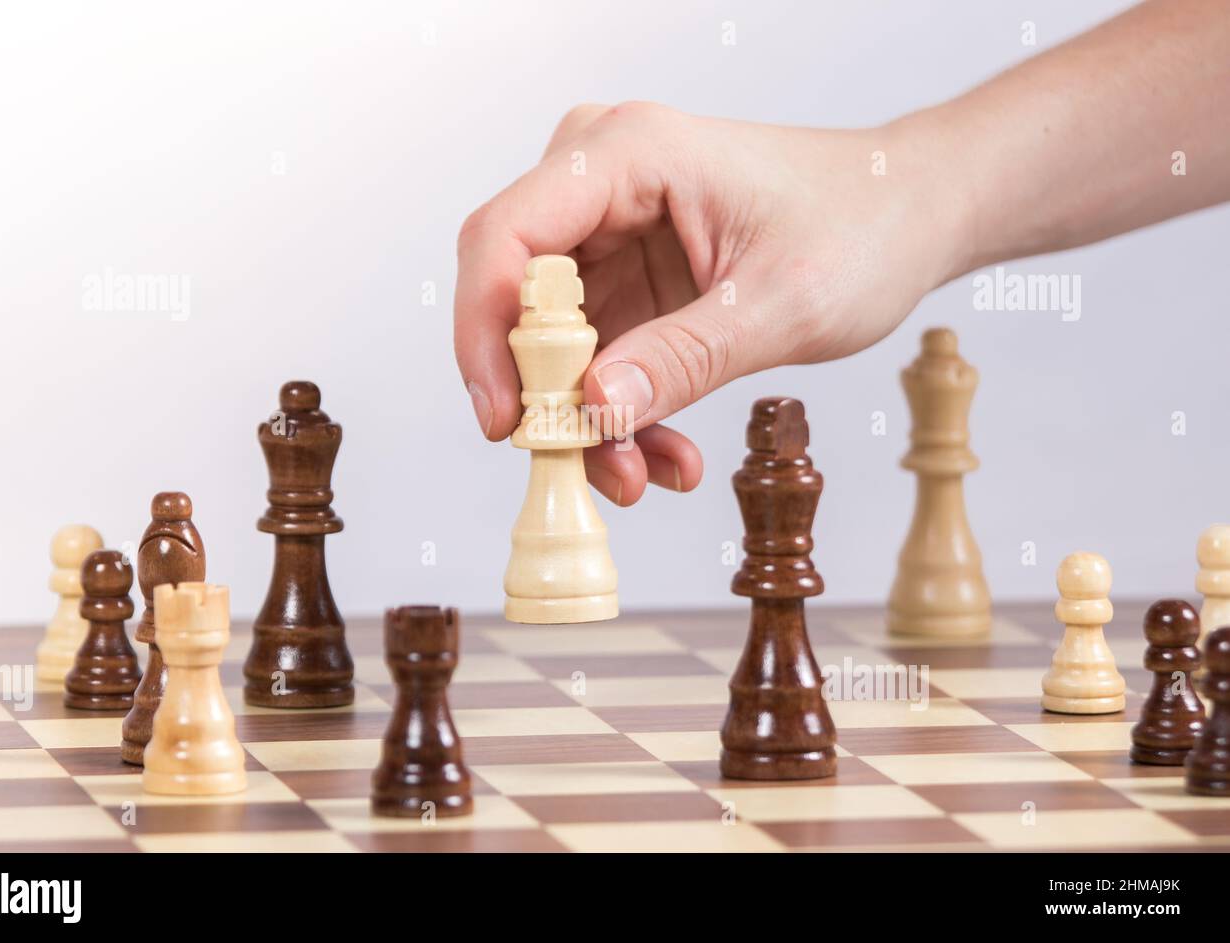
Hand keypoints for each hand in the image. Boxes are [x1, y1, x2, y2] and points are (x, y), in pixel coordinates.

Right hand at [454, 102, 966, 504]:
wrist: (909, 215)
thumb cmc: (864, 224)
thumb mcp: (782, 304)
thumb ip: (684, 358)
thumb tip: (594, 409)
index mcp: (630, 154)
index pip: (506, 238)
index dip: (485, 333)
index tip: (506, 420)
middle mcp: (602, 183)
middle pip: (516, 298)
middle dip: (546, 396)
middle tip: (588, 467)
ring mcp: (610, 231)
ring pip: (551, 342)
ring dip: (587, 418)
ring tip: (645, 474)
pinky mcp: (627, 275)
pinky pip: (591, 357)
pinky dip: (617, 410)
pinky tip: (662, 453)